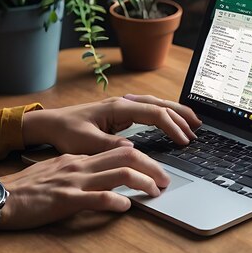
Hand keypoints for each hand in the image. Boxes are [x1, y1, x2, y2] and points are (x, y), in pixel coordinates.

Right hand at [0, 146, 169, 229]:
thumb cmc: (25, 189)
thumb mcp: (55, 172)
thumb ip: (78, 171)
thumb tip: (101, 177)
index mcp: (78, 158)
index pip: (118, 150)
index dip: (142, 158)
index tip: (155, 168)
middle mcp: (80, 165)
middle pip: (126, 155)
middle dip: (152, 166)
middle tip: (166, 179)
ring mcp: (74, 181)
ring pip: (119, 174)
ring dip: (143, 182)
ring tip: (156, 192)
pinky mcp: (66, 200)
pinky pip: (99, 198)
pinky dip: (117, 202)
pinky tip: (126, 207)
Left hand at [22, 94, 201, 154]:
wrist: (52, 123)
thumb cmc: (67, 131)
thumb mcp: (86, 143)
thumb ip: (109, 145)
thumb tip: (133, 149)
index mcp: (119, 108)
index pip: (154, 114)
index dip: (172, 127)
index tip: (184, 141)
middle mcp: (124, 103)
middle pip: (161, 104)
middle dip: (181, 115)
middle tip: (198, 128)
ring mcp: (124, 106)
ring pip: (157, 104)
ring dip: (176, 113)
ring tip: (193, 123)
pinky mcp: (122, 112)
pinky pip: (150, 110)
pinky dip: (164, 114)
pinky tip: (171, 122)